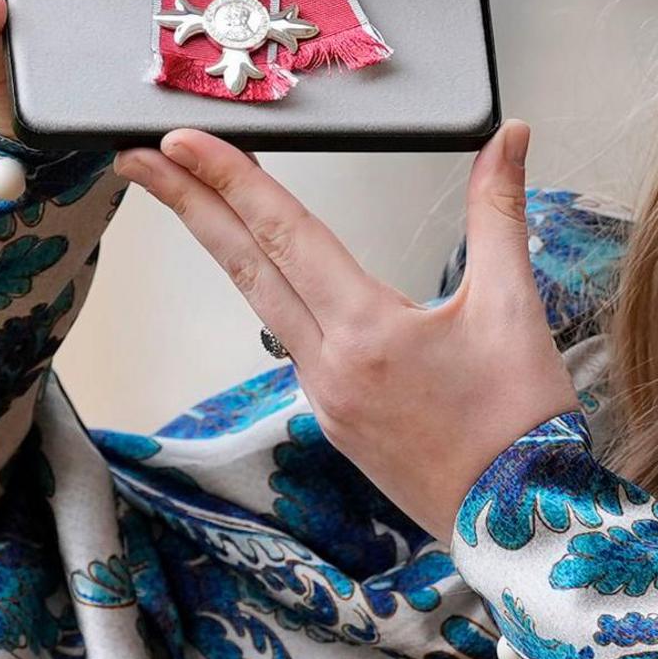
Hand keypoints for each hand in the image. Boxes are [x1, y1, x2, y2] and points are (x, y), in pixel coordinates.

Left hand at [114, 120, 583, 539]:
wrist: (522, 520)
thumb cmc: (522, 421)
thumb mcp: (514, 306)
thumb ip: (500, 213)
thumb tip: (509, 137)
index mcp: (368, 332)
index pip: (284, 234)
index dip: (231, 178)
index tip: (183, 139)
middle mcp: (329, 366)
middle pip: (244, 267)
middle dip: (186, 205)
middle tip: (136, 157)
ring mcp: (324, 399)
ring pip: (262, 304)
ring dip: (224, 247)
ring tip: (193, 202)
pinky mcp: (334, 421)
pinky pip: (293, 345)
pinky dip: (273, 296)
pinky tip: (275, 276)